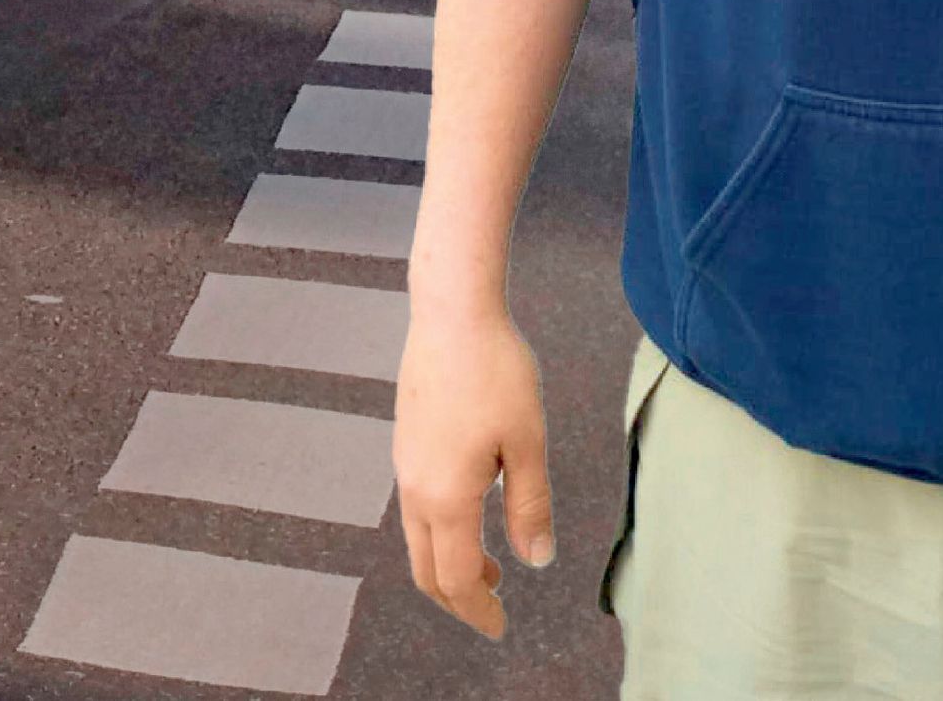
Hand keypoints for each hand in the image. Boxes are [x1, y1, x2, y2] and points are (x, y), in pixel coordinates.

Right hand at [393, 302, 552, 639]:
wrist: (451, 315)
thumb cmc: (497, 373)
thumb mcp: (528, 445)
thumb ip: (530, 508)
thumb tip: (536, 562)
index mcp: (447, 496)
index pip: (457, 578)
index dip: (479, 610)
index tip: (502, 628)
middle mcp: (416, 488)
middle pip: (427, 569)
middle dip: (458, 599)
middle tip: (494, 612)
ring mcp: (405, 466)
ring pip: (418, 540)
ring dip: (451, 566)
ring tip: (494, 571)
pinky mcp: (406, 446)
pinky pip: (416, 510)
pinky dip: (442, 535)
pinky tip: (474, 517)